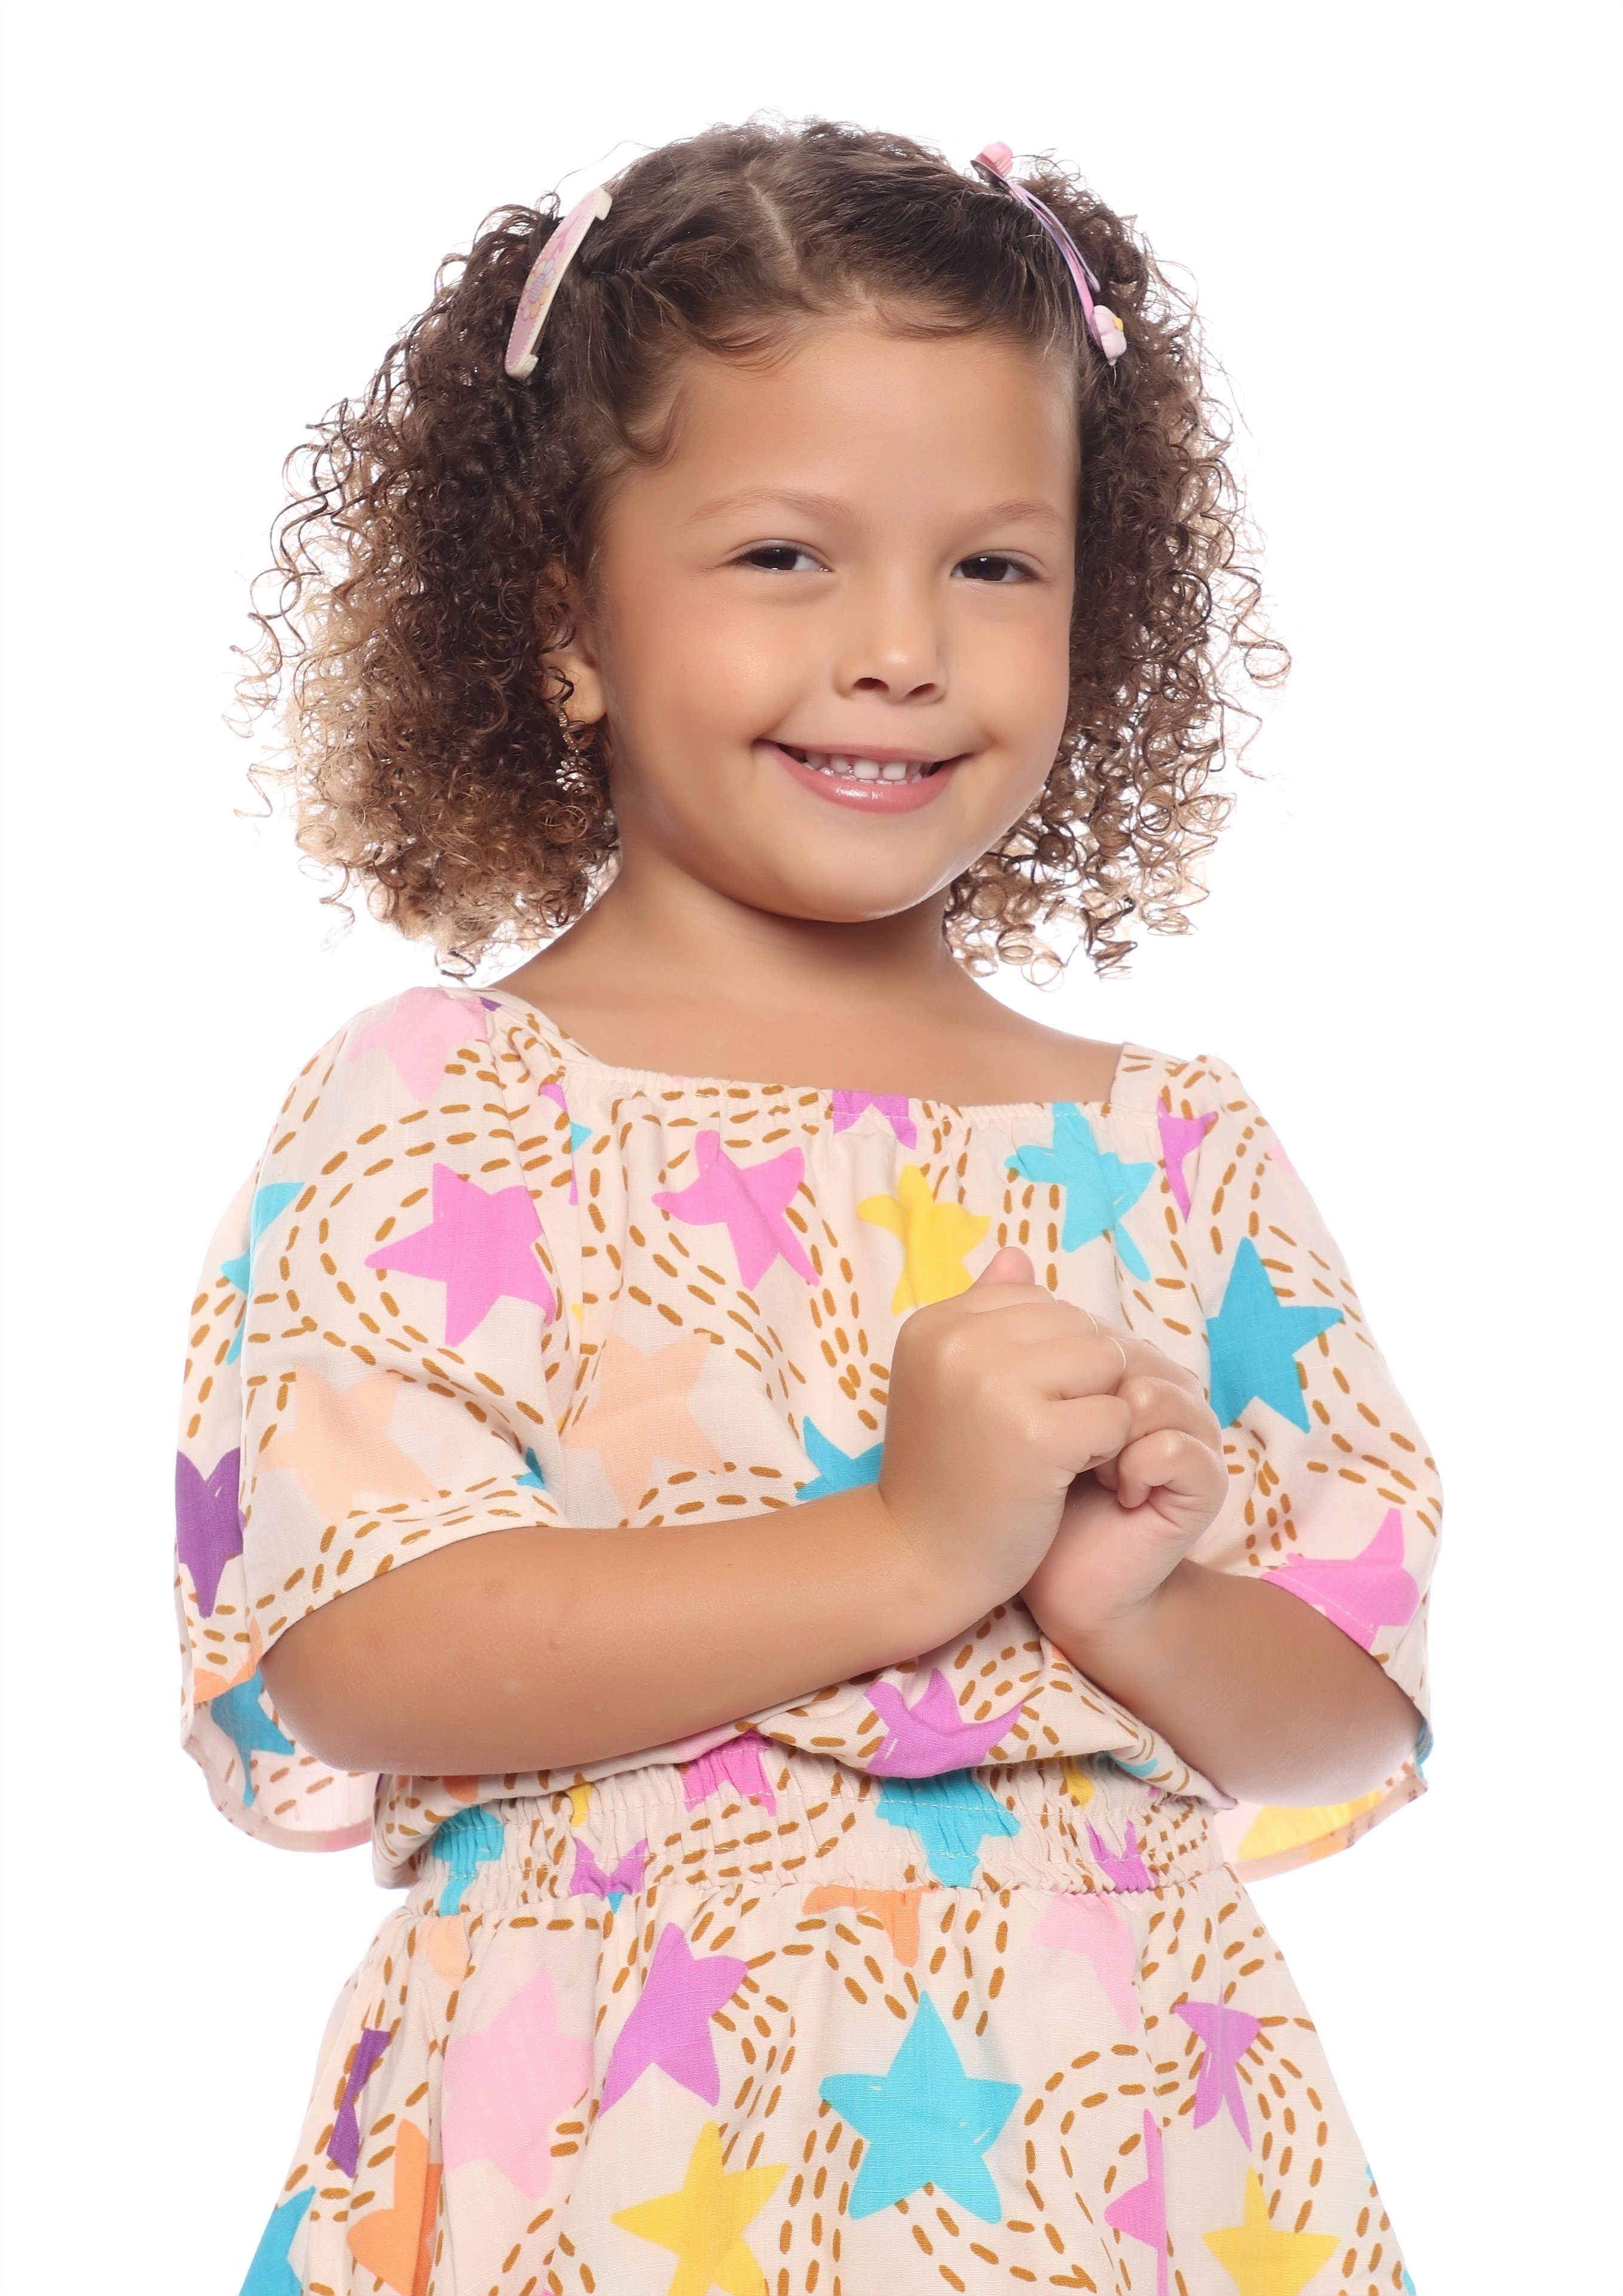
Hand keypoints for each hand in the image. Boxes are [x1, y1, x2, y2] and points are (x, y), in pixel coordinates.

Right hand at [878, 1246, 1131, 1613]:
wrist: (918, 1557)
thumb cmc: (942, 1470)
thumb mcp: (946, 1377)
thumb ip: (984, 1313)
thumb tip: (1017, 1255)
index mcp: (935, 1322)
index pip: (1039, 1300)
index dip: (1051, 1355)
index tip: (1019, 1405)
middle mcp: (958, 1342)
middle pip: (1079, 1327)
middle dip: (1080, 1379)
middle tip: (1044, 1433)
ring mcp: (995, 1385)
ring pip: (1105, 1362)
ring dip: (1098, 1409)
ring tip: (1056, 1450)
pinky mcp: (1036, 1435)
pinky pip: (1116, 1416)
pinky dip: (1106, 1450)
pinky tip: (1065, 1475)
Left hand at [1022, 1324, 1226, 1643]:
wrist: (1055, 1583)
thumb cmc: (1020, 1497)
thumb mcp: (1006, 1406)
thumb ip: (1014, 1336)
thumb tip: (1008, 1251)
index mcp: (1121, 1371)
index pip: (1099, 1332)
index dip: (1057, 1368)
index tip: (1023, 1411)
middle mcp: (1162, 1394)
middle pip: (1128, 1355)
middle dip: (1079, 1397)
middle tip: (1052, 1444)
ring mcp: (1189, 1435)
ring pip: (1154, 1392)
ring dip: (1104, 1433)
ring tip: (1079, 1468)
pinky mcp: (1204, 1481)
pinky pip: (1175, 1446)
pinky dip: (1133, 1467)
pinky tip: (1110, 1490)